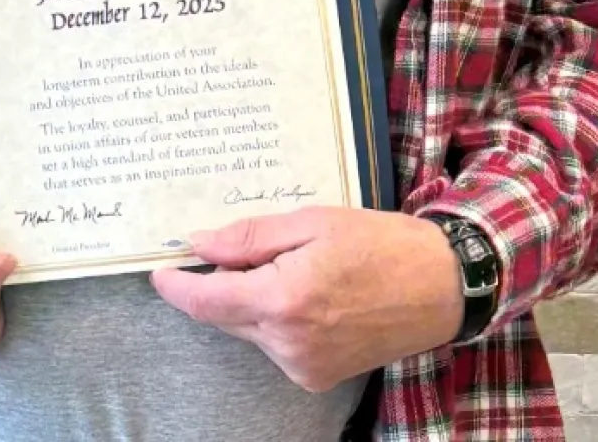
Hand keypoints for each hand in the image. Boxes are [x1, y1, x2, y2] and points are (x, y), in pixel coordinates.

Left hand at [151, 207, 463, 392]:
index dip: (176, 286)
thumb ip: (250, 236)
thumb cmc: (380, 244)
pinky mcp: (317, 376)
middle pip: (226, 315)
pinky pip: (275, 343)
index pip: (207, 301)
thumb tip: (199, 244)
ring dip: (252, 298)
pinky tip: (306, 290)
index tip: (158, 270)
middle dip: (222, 282)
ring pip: (249, 329)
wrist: (440, 287)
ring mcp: (303, 366)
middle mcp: (288, 343)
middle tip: (239, 245)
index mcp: (284, 300)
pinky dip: (274, 317)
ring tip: (291, 262)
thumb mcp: (312, 221)